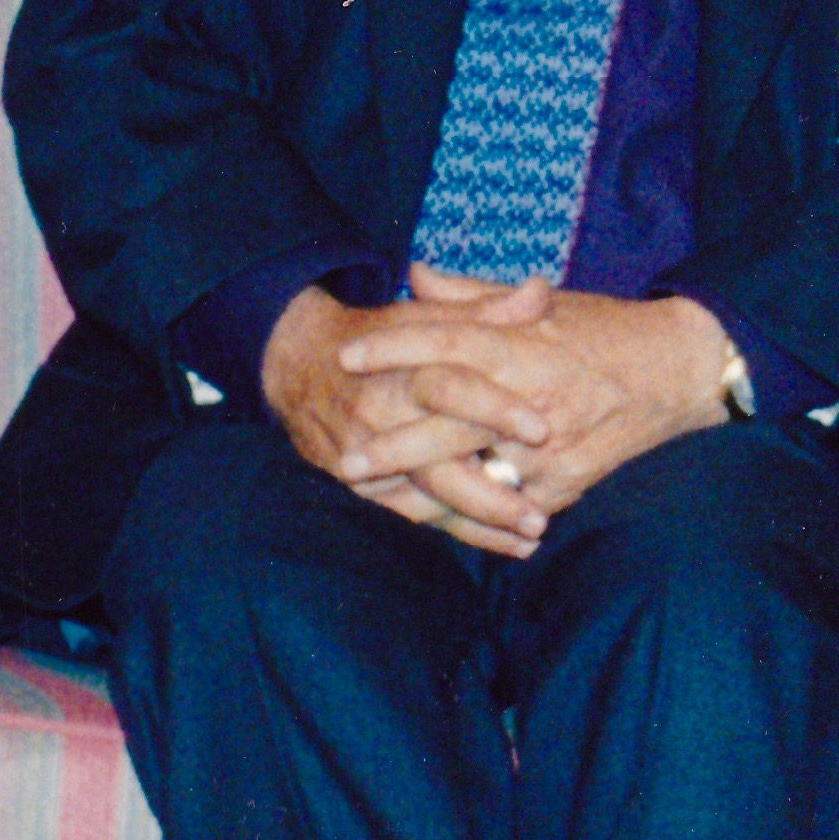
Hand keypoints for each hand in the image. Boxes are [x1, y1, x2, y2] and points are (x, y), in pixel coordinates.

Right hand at [259, 280, 544, 551]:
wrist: (296, 362)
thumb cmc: (377, 338)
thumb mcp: (425, 317)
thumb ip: (486, 311)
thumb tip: (541, 294)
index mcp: (401, 372)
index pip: (451, 389)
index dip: (496, 407)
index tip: (543, 429)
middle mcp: (379, 419)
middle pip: (436, 466)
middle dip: (489, 496)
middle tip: (538, 519)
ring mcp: (363, 458)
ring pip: (425, 500)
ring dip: (477, 525)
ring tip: (528, 541)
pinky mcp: (354, 484)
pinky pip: (408, 515)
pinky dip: (454, 531)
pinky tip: (499, 545)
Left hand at [338, 267, 736, 519]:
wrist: (680, 370)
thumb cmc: (603, 330)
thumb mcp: (543, 302)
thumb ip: (474, 296)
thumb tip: (416, 274)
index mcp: (523, 346)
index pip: (447, 342)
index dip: (394, 346)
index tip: (346, 355)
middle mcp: (533, 399)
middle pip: (451, 425)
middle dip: (393, 446)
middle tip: (344, 460)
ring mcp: (551, 448)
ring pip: (476, 478)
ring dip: (423, 495)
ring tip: (375, 502)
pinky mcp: (567, 484)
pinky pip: (509, 506)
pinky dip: (472, 518)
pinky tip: (429, 523)